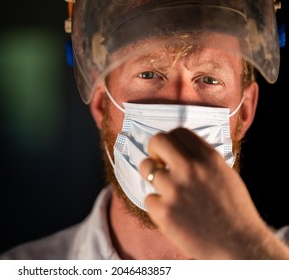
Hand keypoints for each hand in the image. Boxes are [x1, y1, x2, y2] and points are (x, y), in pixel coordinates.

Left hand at [139, 127, 288, 258]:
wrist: (239, 245)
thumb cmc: (233, 210)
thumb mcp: (223, 174)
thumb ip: (200, 158)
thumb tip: (176, 148)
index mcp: (207, 157)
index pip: (177, 132)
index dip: (170, 141)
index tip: (169, 152)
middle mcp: (189, 168)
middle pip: (157, 141)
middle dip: (154, 151)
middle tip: (159, 163)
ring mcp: (174, 189)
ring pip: (146, 168)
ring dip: (153, 178)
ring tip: (168, 191)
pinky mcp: (163, 211)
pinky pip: (149, 198)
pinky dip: (157, 205)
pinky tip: (173, 213)